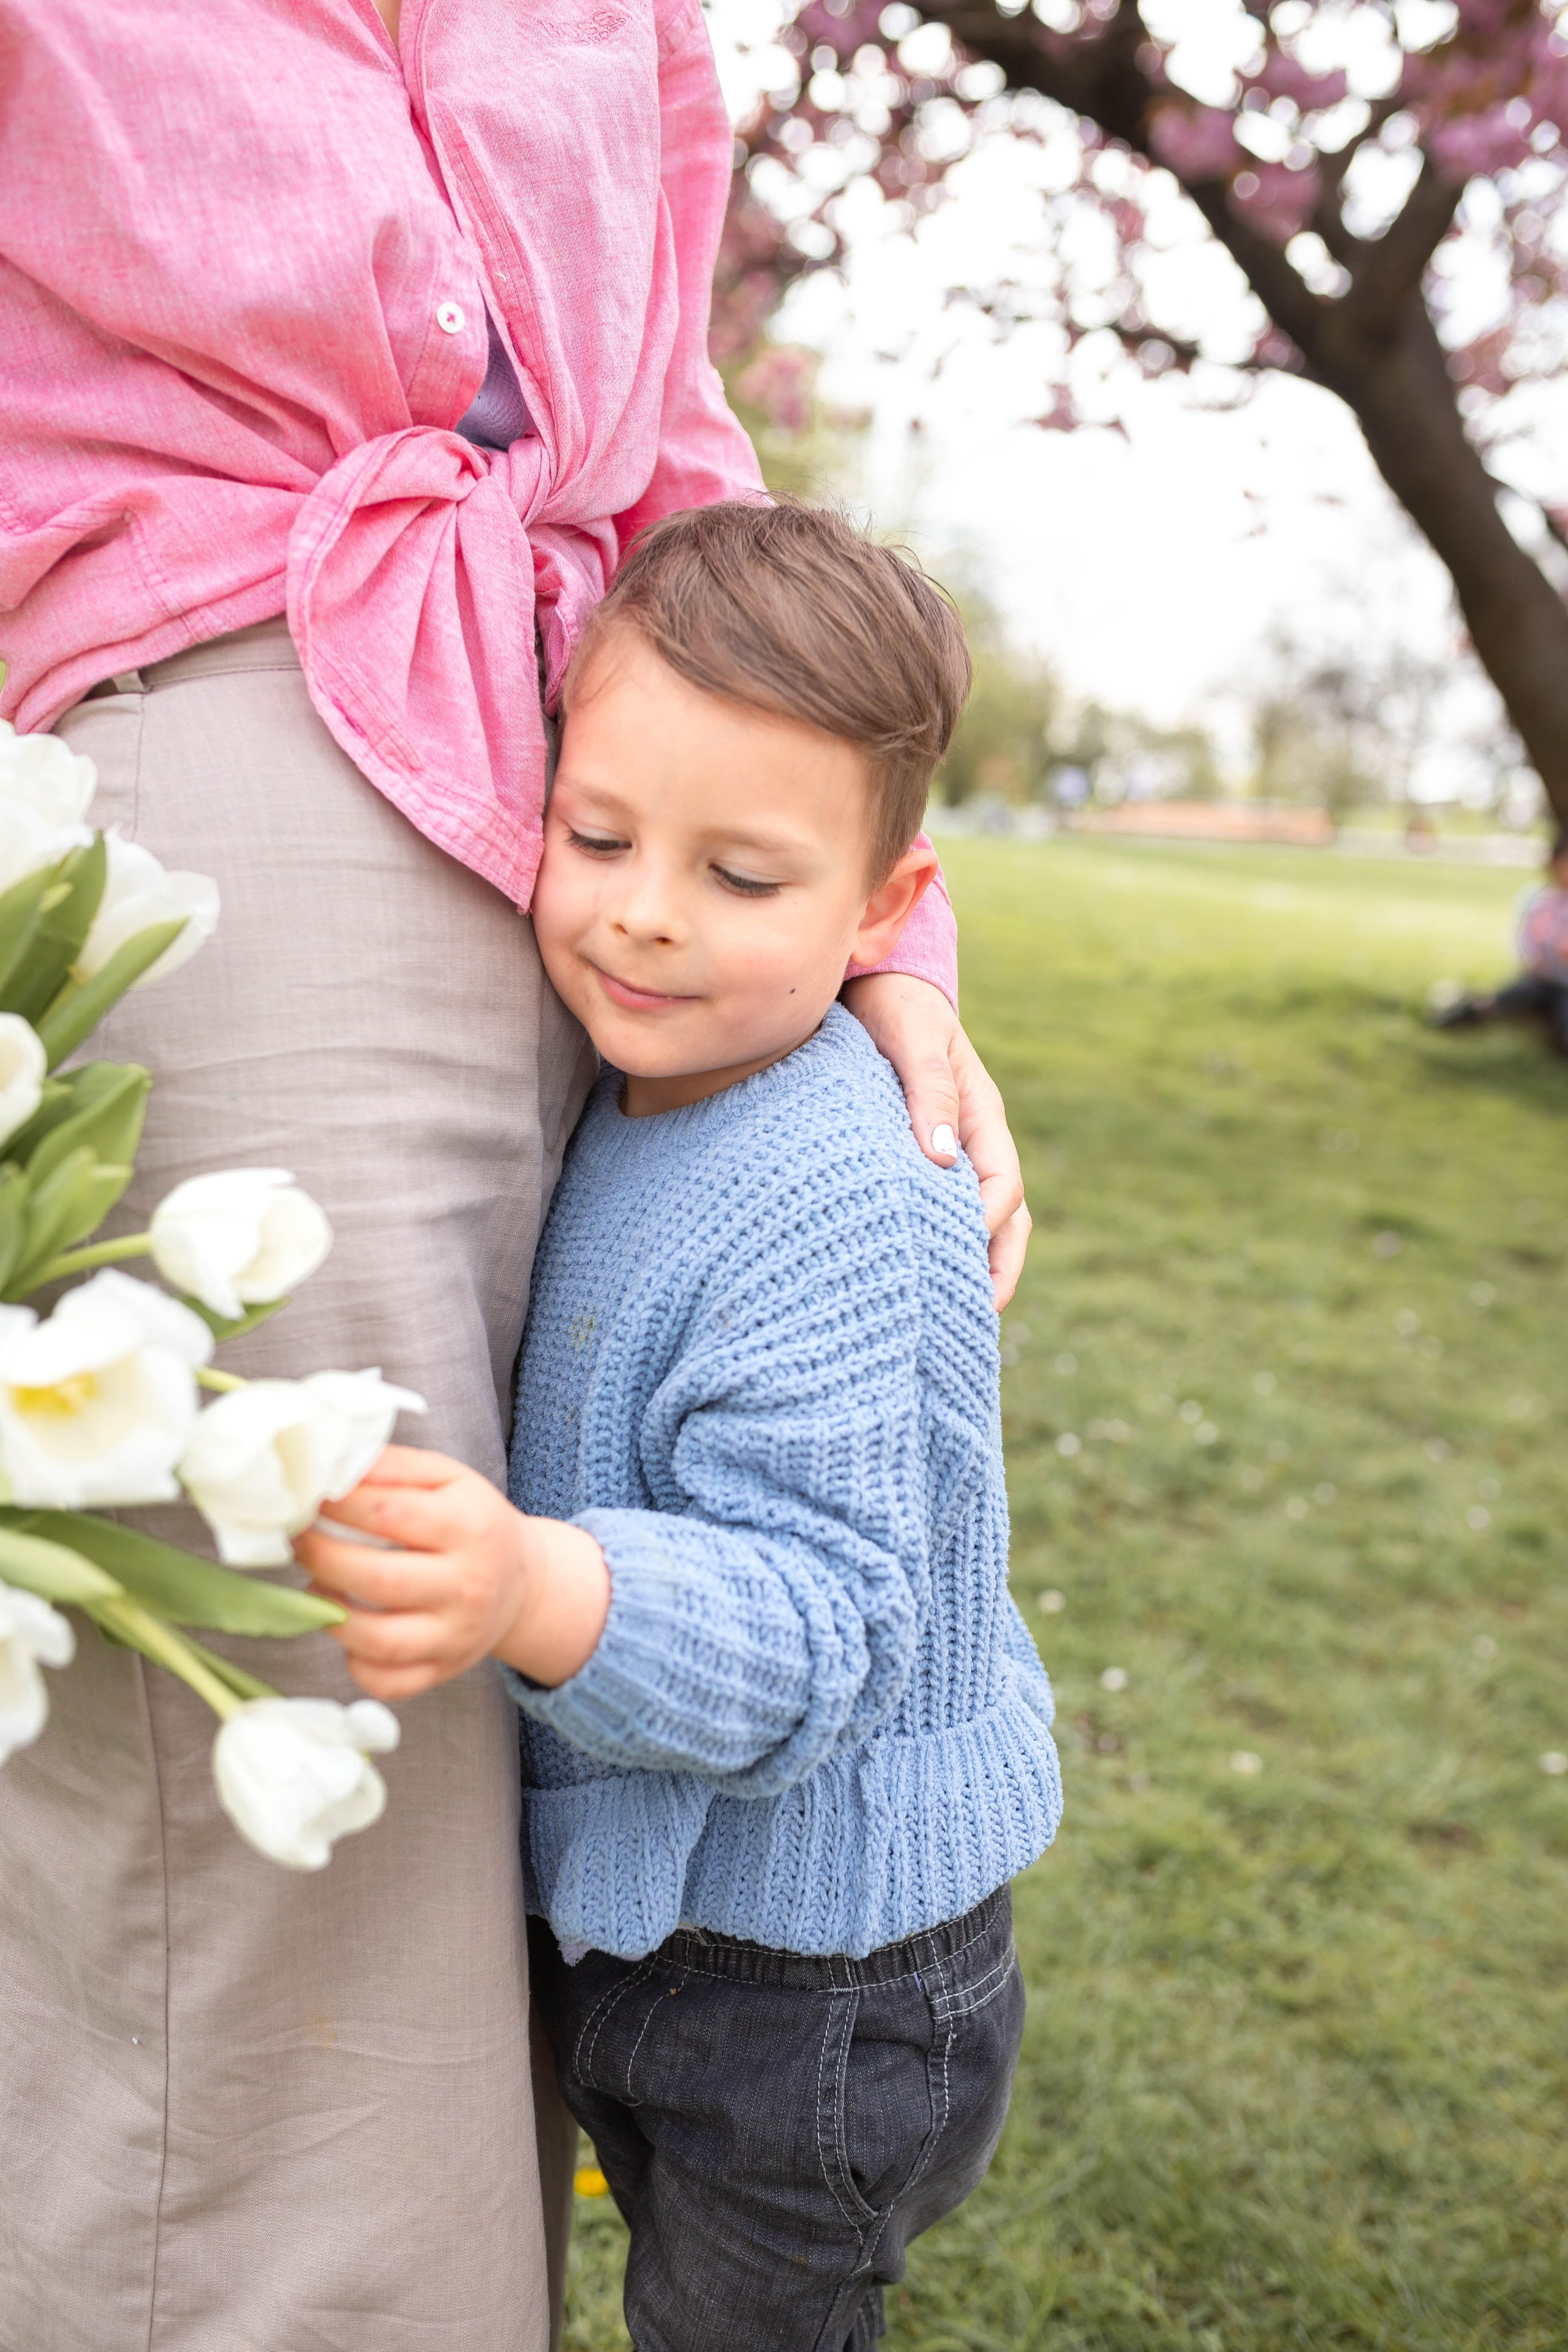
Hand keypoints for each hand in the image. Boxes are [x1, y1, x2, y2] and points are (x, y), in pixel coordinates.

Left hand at [294, 1446, 609, 1700]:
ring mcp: (456, 1636)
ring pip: (377, 1639)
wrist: (521, 1583)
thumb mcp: (448, 1478)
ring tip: (318, 1585)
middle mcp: (467, 1586)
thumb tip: (336, 1466)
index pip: (387, 1514)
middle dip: (321, 1557)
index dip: (336, 1505)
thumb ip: (394, 1466)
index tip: (310, 1496)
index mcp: (470, 1527)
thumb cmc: (472, 1523)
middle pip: (376, 1579)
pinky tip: (349, 1630)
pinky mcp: (442, 1671)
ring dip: (330, 1612)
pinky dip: (356, 1662)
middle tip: (300, 1540)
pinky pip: (387, 1682)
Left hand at [841, 973, 1030, 1310]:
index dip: (987, 1222)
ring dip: (973, 1264)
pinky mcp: (920, 1159)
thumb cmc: (892, 1006)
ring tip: (952, 1315)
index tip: (960, 1254)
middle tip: (978, 1315)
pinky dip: (939, 1245)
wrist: (873, 983)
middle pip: (1005, 1216)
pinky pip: (942, 1210)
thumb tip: (943, 1157)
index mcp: (982, 1114)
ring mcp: (951, 1152)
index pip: (1001, 1183)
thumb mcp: (911, 1036)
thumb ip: (927, 1089)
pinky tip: (914, 1276)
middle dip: (998, 1265)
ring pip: (980, 1220)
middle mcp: (973, 1140)